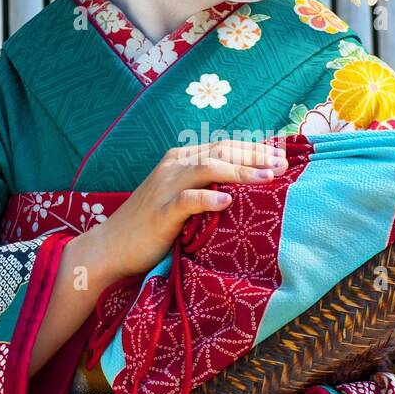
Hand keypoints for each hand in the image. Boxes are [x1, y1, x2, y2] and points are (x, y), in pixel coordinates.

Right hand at [91, 138, 287, 281]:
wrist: (111, 247)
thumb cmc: (151, 226)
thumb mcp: (181, 199)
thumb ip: (206, 188)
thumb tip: (245, 190)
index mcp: (180, 160)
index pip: (224, 146)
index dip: (254, 149)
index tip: (281, 158)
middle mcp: (174, 166)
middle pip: (221, 152)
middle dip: (255, 157)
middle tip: (283, 166)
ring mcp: (165, 187)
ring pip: (207, 169)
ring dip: (240, 171)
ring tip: (268, 177)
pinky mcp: (160, 212)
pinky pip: (187, 200)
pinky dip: (208, 198)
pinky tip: (228, 201)